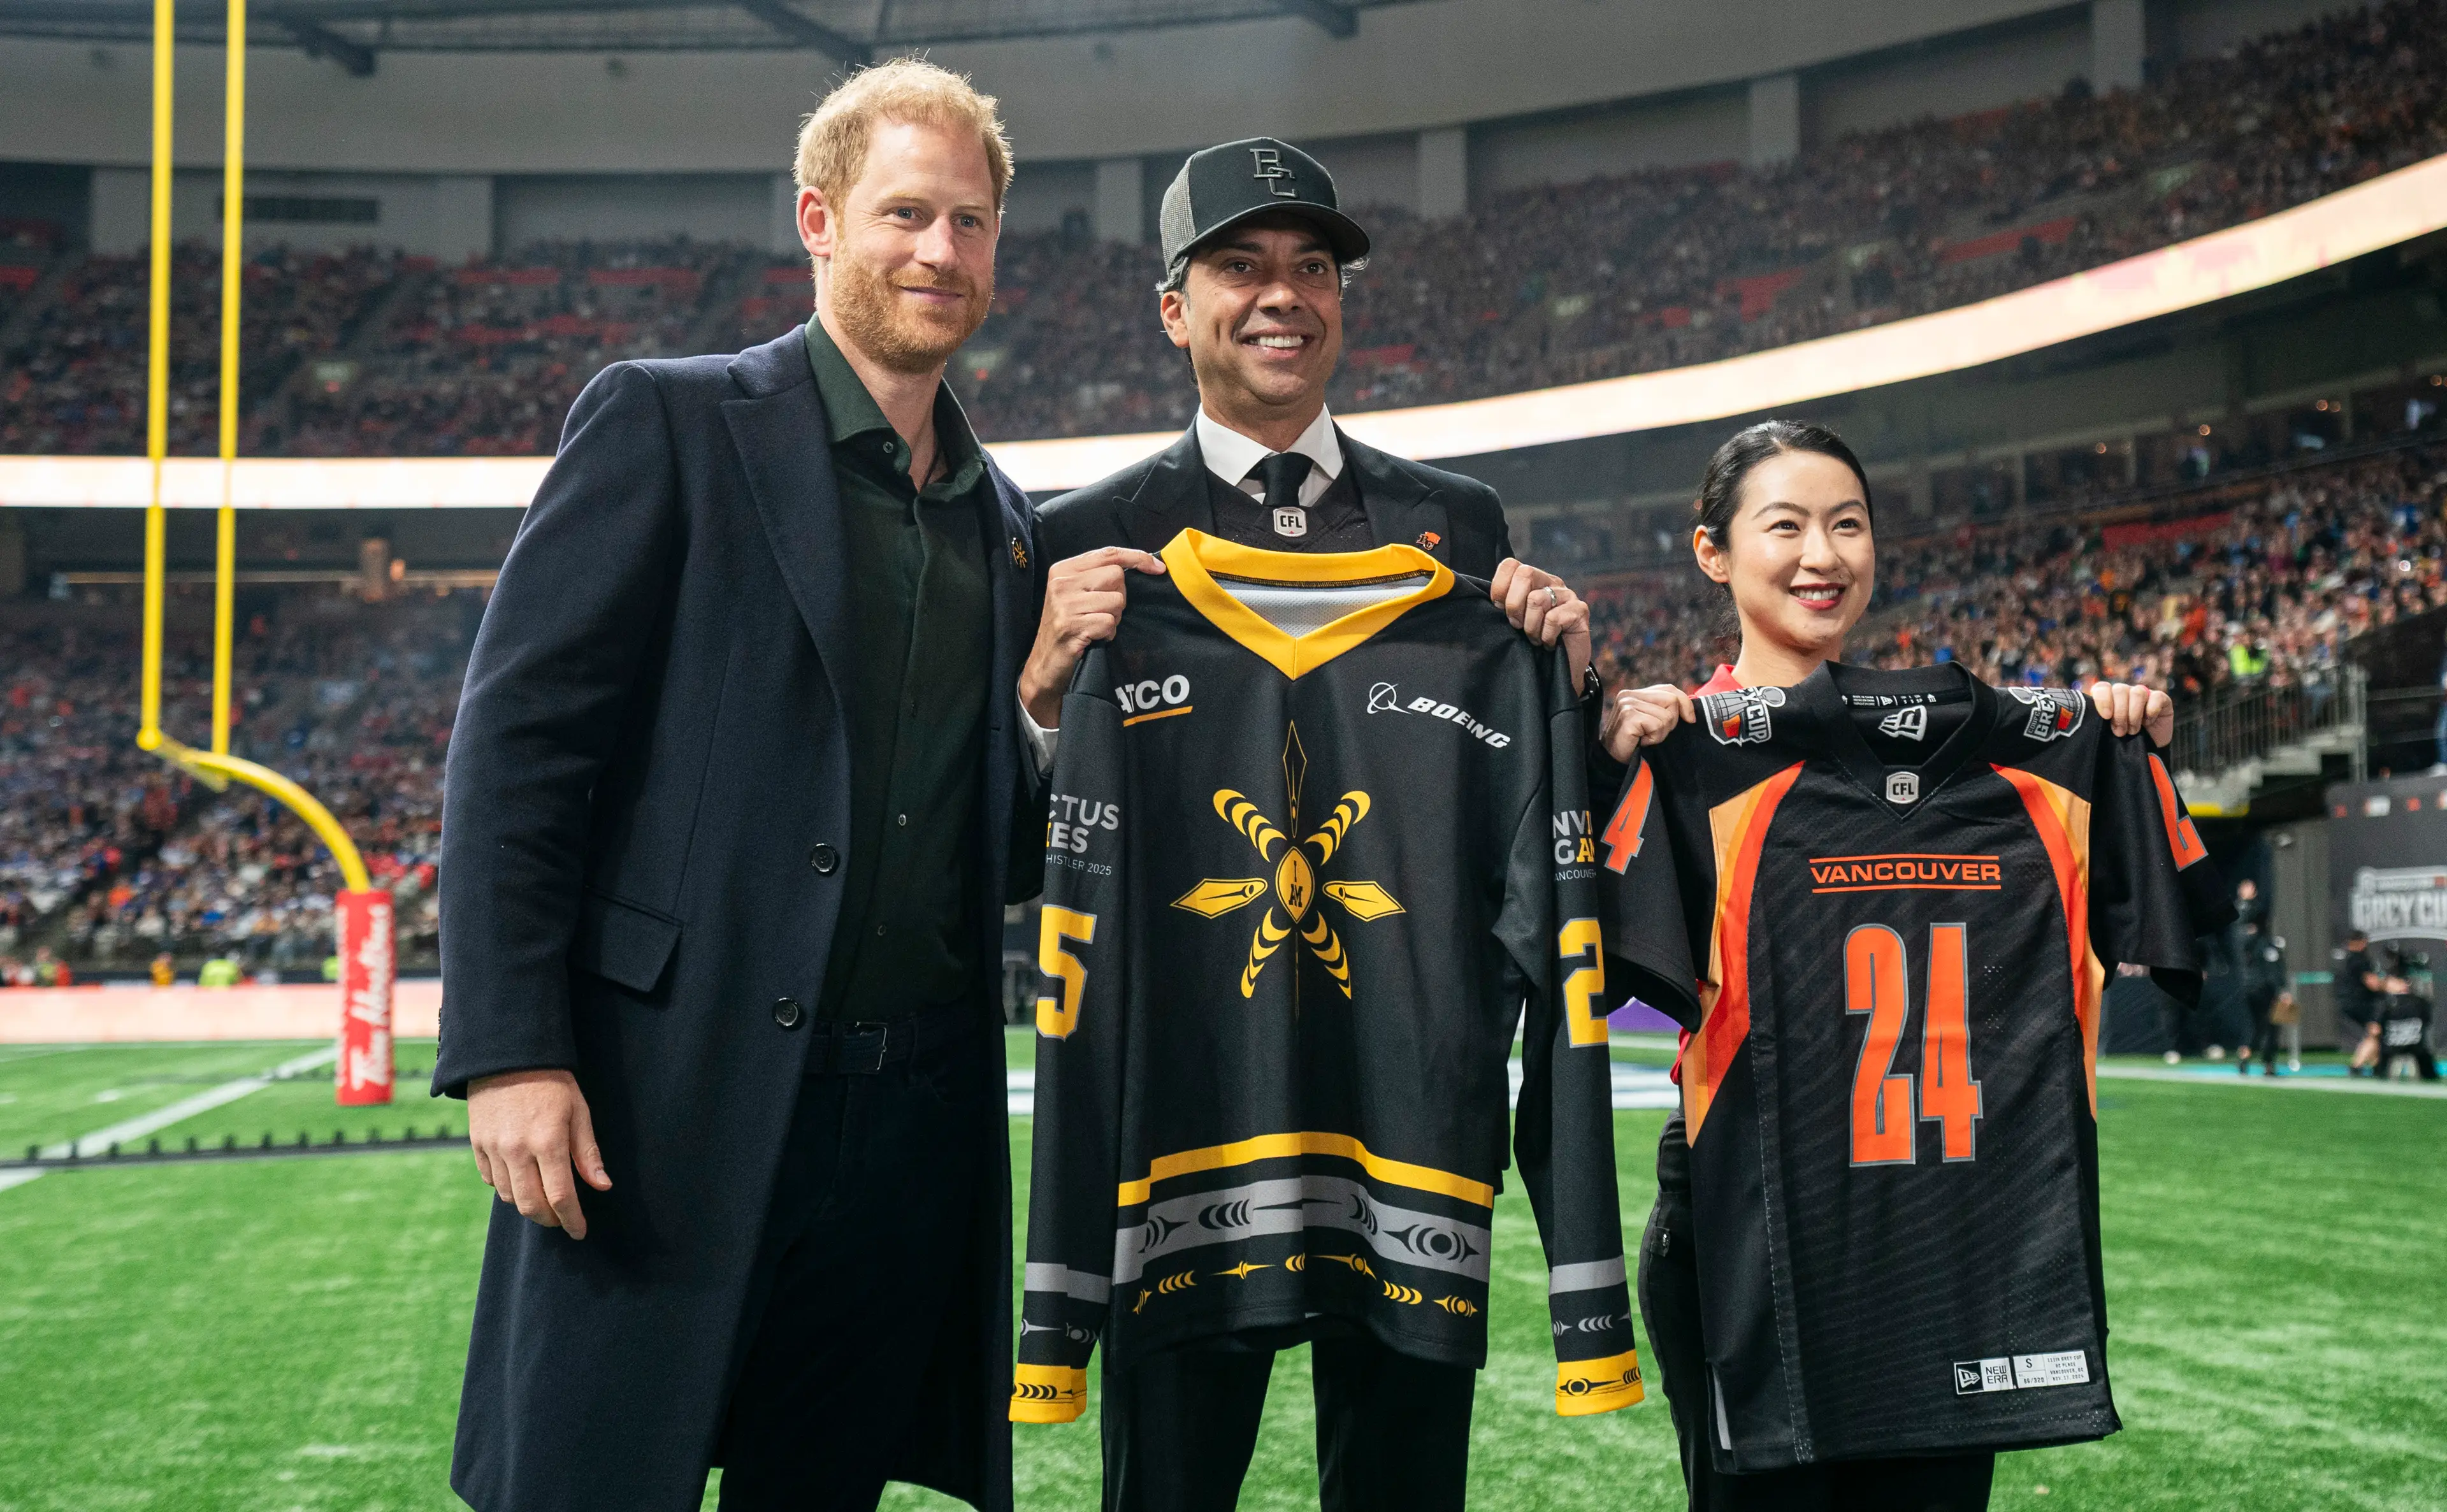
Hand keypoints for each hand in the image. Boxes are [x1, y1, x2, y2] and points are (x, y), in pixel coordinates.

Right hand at [467, 1068, 610, 1239]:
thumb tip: (602, 1186)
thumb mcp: (579, 1111)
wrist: (508, 1056)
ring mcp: (493, 1149)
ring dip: (528, 1205)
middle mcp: (517, 1151)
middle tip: (562, 1219)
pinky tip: (520, 1181)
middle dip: (549, 1219)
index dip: (571, 1220)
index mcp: (548, 1142)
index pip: (561, 1196)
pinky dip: (506, 1188)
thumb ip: (587, 1153)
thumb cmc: (552, 1082)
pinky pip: (490, 1180)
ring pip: (509, 1196)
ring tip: (543, 1199)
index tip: (580, 1231)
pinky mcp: (477, 1144)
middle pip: (531, 1204)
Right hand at [1020, 547, 1166, 728]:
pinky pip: (1109, 623)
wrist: (1044, 663)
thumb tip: (1143, 564)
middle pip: (1116, 576)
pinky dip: (1108, 634)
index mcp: (1064, 569)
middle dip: (1119, 596)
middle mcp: (1062, 582)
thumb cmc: (1068, 626)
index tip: (1159, 567)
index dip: (1137, 558)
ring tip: (1095, 626)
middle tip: (1103, 612)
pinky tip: (1094, 638)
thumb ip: (1099, 576)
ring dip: (1113, 618)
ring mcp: (1065, 604)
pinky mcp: (1071, 626)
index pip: (1108, 554)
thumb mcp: (1077, 594)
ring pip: (1116, 601)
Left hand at [1490, 558, 1590, 689]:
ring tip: (1535, 639)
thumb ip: (1501, 605)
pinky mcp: (1580, 610)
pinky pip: (1553, 618)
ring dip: (1530, 627)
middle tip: (1517, 626)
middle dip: (1514, 605)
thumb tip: (1477, 595)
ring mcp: (1567, 595)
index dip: (1499, 587)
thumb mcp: (1512, 621)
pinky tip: (1549, 643)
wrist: (1556, 673)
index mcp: (1533, 581)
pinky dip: (1546, 636)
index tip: (1498, 610)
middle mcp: (1551, 582)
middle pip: (1525, 573)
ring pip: (1537, 599)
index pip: (1510, 565)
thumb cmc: (1531, 646)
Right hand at [1601, 683, 1694, 763]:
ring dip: (1661, 733)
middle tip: (1655, 732)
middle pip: (1672, 700)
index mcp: (1636, 693)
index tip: (1690, 719)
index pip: (1669, 688)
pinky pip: (1658, 725)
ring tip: (1646, 737)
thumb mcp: (1651, 721)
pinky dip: (1654, 737)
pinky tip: (1642, 740)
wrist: (1613, 760)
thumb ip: (1664, 708)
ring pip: (1666, 715)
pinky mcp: (1628, 717)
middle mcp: (1629, 695)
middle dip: (1671, 721)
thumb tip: (1690, 709)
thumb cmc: (1635, 742)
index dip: (1685, 703)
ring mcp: (1627, 705)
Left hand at [2087, 680, 2173, 747]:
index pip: (2101, 688)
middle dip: (2120, 712)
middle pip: (2119, 689)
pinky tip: (2149, 722)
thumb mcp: (2105, 734)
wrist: (2148, 752)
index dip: (2103, 699)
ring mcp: (2144, 694)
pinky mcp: (2160, 699)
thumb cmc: (2123, 743)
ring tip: (2133, 731)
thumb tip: (2075, 721)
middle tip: (2119, 731)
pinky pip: (2156, 697)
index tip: (2105, 716)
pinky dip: (2151, 711)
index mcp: (2108, 698)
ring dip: (2134, 714)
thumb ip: (2094, 724)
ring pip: (2137, 692)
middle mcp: (2125, 693)